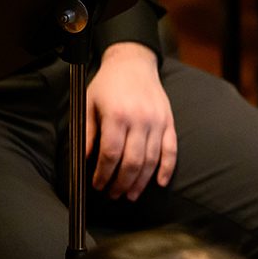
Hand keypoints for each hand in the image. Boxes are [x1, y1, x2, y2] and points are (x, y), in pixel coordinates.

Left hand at [84, 43, 176, 199]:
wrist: (133, 63)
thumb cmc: (107, 84)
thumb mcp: (88, 104)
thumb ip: (88, 133)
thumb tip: (86, 160)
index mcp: (117, 116)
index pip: (111, 154)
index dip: (103, 174)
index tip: (97, 185)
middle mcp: (140, 120)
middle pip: (133, 161)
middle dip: (121, 183)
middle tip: (113, 195)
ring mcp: (158, 122)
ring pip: (152, 160)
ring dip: (141, 182)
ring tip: (130, 194)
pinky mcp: (169, 122)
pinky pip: (171, 150)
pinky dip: (167, 169)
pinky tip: (159, 183)